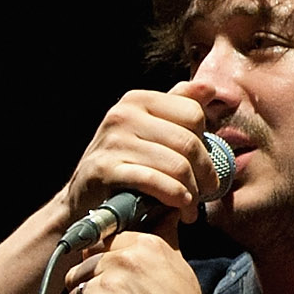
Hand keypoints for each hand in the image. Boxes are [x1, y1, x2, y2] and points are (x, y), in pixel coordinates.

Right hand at [62, 86, 218, 231]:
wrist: (84, 198)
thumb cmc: (127, 163)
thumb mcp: (152, 129)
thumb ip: (179, 107)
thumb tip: (209, 88)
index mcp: (138, 100)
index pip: (193, 113)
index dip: (206, 142)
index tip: (204, 163)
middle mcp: (122, 115)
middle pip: (189, 141)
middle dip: (205, 172)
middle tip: (208, 190)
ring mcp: (112, 142)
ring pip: (177, 165)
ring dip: (192, 191)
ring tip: (192, 205)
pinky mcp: (105, 170)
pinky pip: (155, 181)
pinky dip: (175, 196)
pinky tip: (180, 205)